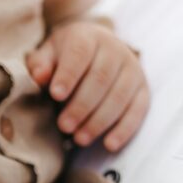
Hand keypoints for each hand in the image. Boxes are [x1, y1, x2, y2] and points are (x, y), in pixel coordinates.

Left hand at [27, 20, 149, 151]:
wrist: (95, 50)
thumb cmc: (64, 58)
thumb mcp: (48, 56)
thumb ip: (41, 65)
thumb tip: (40, 76)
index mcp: (88, 37)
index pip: (80, 53)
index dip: (69, 74)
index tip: (56, 95)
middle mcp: (115, 49)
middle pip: (101, 78)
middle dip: (82, 105)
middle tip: (64, 126)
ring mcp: (132, 69)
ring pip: (120, 95)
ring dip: (100, 120)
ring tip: (80, 139)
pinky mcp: (142, 88)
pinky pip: (138, 109)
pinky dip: (125, 128)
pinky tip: (109, 144)